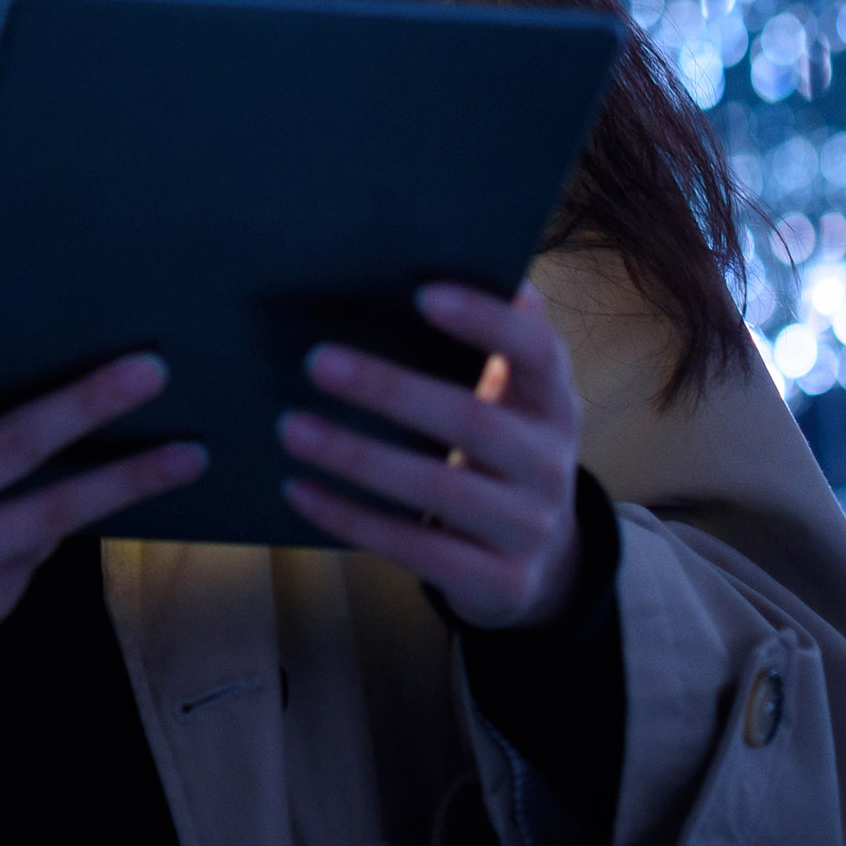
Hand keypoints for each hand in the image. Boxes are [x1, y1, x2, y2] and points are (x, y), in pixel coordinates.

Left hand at [276, 283, 585, 631]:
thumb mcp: (515, 401)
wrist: (544, 567)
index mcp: (555, 402)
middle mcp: (551, 464)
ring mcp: (528, 528)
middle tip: (316, 360)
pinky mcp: (497, 582)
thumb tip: (456, 263)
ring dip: (357, 457)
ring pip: (437, 491)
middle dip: (392, 390)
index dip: (486, 322)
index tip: (422, 293)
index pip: (536, 352)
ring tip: (290, 427)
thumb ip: (493, 343)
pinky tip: (297, 489)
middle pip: (473, 423)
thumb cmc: (502, 454)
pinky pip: (413, 548)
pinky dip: (349, 517)